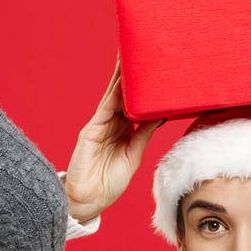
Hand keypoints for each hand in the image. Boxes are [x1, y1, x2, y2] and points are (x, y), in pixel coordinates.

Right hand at [63, 59, 161, 222]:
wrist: (89, 200)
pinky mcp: (91, 130)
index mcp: (123, 130)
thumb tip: (162, 114)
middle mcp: (111, 123)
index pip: (134, 103)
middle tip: (140, 50)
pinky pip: (106, 108)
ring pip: (113, 95)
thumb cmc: (109, 183)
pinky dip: (114, 93)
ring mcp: (100, 124)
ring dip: (121, 76)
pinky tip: (122, 80)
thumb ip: (144, 134)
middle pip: (123, 93)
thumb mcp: (134, 155)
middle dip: (130, 73)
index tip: (153, 70)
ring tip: (130, 55)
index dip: (142, 87)